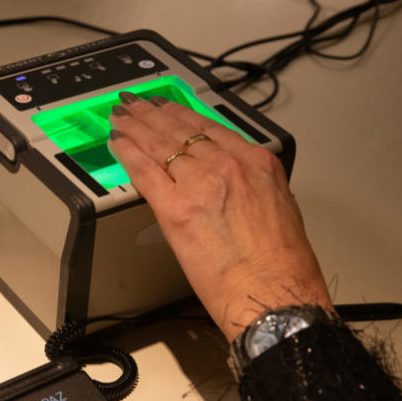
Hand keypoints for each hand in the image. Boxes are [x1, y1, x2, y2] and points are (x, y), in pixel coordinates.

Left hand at [107, 92, 333, 342]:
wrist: (275, 296)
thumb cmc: (284, 268)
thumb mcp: (282, 209)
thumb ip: (256, 188)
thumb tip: (239, 190)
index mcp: (258, 163)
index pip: (211, 127)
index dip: (184, 115)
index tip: (170, 108)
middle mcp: (228, 165)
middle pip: (181, 130)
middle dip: (153, 114)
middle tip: (135, 104)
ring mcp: (200, 183)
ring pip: (159, 143)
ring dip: (135, 127)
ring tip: (121, 117)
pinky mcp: (175, 208)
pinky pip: (144, 170)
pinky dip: (128, 152)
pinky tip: (117, 143)